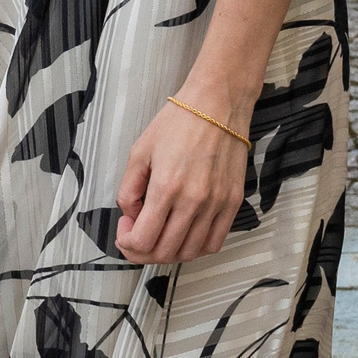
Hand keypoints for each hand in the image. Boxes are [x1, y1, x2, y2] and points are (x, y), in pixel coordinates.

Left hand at [115, 93, 250, 267]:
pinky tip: (185, 233)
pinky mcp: (233, 202)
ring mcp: (217, 204)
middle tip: (137, 235)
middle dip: (142, 252)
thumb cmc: (179, 122)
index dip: (127, 242)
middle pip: (165, 252)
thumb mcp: (139, 152)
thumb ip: (129, 189)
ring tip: (160, 233)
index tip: (124, 229)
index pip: (142, 239)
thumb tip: (131, 216)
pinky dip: (196, 247)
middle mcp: (194, 200)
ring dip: (169, 252)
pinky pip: (215, 242)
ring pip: (190, 252)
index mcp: (166, 187)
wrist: (218, 105)